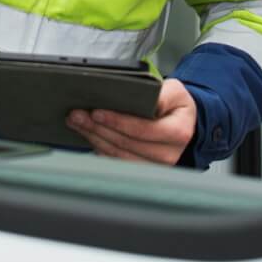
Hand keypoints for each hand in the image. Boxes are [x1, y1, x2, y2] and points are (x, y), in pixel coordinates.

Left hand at [67, 77, 196, 164]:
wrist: (185, 125)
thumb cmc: (177, 106)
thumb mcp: (176, 92)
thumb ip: (163, 94)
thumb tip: (145, 99)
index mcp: (178, 133)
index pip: (142, 130)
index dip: (117, 122)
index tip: (96, 112)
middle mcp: (168, 154)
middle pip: (126, 144)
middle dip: (98, 128)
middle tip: (77, 115)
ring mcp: (155, 166)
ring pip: (118, 155)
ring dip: (94, 138)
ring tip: (77, 123)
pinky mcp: (143, 170)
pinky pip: (117, 161)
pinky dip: (99, 148)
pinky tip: (88, 135)